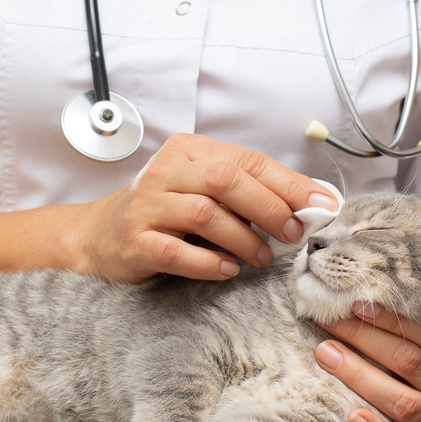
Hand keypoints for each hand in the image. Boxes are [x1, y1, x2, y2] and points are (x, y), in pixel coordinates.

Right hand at [71, 133, 336, 282]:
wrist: (100, 235)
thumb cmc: (165, 212)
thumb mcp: (203, 189)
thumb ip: (247, 191)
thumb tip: (310, 202)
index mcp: (189, 152)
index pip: (247, 160)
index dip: (288, 183)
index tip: (321, 205)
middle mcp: (166, 172)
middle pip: (226, 180)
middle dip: (267, 207)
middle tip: (292, 233)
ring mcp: (147, 206)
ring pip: (204, 214)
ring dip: (242, 238)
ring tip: (260, 257)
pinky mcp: (135, 241)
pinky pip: (176, 252)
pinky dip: (208, 263)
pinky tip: (227, 269)